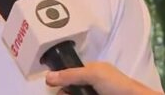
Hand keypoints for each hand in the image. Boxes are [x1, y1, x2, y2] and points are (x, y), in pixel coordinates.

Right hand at [45, 62, 162, 94]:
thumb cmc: (117, 85)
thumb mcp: (93, 74)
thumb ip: (71, 75)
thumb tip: (47, 76)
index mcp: (93, 70)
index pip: (70, 72)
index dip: (60, 78)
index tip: (51, 85)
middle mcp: (92, 83)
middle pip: (71, 87)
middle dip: (64, 91)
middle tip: (62, 94)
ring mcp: (94, 93)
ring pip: (76, 93)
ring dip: (68, 94)